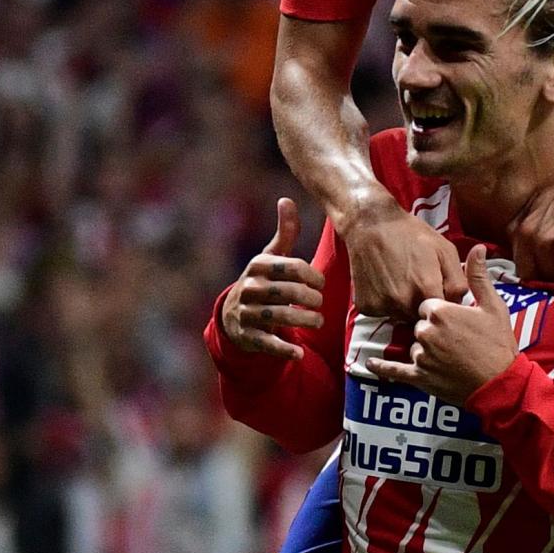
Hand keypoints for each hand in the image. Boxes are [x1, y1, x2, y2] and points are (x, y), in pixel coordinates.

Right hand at [218, 198, 324, 357]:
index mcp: (259, 266)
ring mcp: (247, 313)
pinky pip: (267, 343)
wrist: (233, 314)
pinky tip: (299, 353)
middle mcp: (250, 288)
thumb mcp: (271, 256)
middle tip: (321, 304)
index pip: (293, 268)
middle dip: (311, 299)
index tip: (320, 284)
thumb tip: (286, 199)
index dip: (313, 276)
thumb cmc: (262, 281)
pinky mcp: (247, 336)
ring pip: (280, 317)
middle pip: (288, 292)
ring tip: (317, 321)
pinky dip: (284, 350)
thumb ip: (284, 232)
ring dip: (304, 321)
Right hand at [336, 198, 462, 319]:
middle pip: (422, 319)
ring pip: (402, 318)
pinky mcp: (366, 306)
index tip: (438, 292)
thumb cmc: (410, 234)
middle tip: (418, 283)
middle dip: (424, 306)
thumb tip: (461, 304)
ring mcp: (382, 305)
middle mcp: (403, 303)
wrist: (370, 224)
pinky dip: (386, 303)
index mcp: (426, 290)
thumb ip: (459, 281)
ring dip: (405, 306)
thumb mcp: (445, 250)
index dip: (443, 305)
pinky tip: (386, 283)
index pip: (444, 315)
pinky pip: (383, 313)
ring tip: (401, 282)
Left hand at [361, 246, 517, 404]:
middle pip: (419, 325)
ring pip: (414, 346)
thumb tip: (478, 247)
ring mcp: (420, 355)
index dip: (440, 313)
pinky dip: (382, 367)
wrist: (500, 384)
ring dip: (426, 350)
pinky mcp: (419, 377)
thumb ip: (478, 276)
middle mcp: (425, 332)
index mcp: (440, 312)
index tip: (455, 320)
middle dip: (433, 331)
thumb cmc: (498, 344)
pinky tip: (369, 363)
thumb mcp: (493, 306)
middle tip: (456, 341)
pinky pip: (394, 370)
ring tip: (451, 358)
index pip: (427, 305)